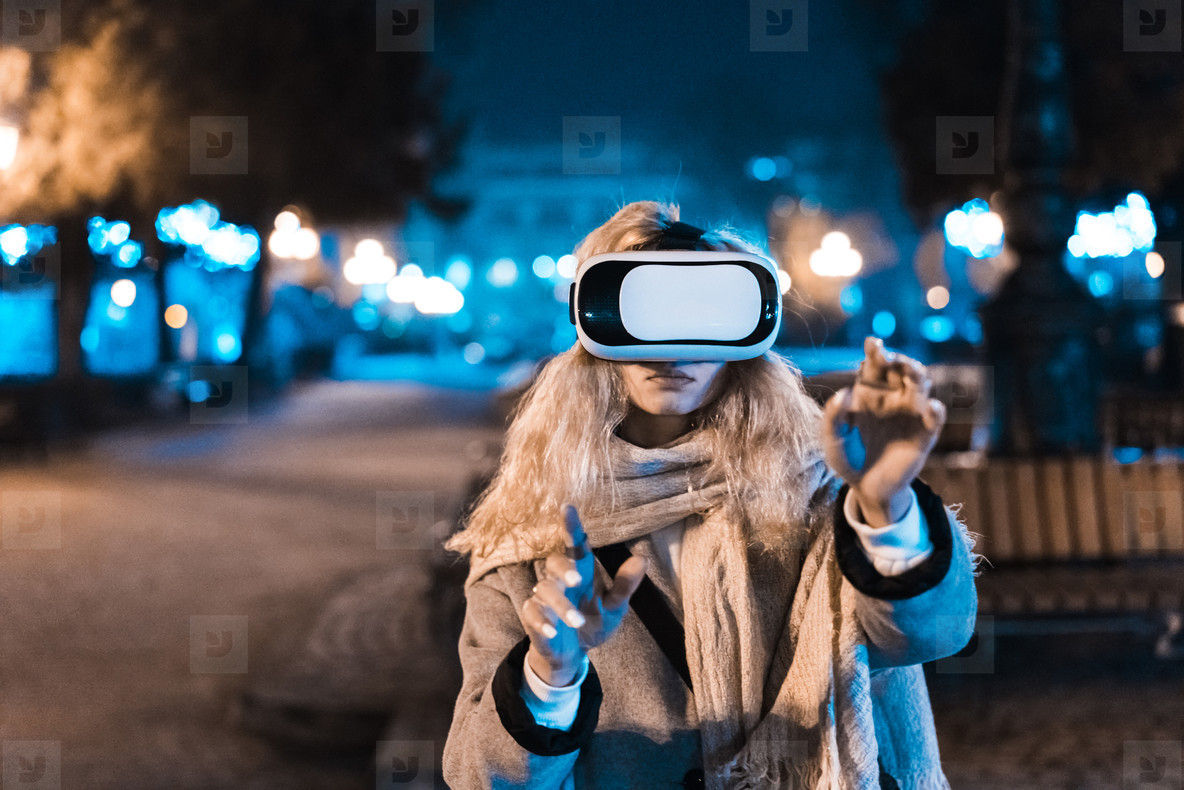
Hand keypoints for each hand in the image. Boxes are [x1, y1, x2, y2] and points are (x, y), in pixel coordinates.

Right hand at [518, 504, 647, 685]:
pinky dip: (542, 621)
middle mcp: (560, 580)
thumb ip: (624, 586)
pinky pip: (532, 612)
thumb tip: (642, 559)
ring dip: (561, 606)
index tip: (567, 507)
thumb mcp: (614, 608)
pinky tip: (553, 631)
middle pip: (554, 562)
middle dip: (564, 569)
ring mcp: (544, 598)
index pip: (575, 544)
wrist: (572, 654)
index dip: (571, 526)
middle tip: (577, 581)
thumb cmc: (593, 623)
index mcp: (581, 572)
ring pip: (544, 590)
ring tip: (577, 622)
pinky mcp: (532, 617)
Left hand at [821, 337, 945, 525]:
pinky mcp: (924, 435)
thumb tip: (842, 394)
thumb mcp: (832, 440)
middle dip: (899, 359)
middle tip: (890, 358)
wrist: (866, 488)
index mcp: (869, 393)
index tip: (873, 344)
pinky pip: (935, 418)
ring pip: (921, 386)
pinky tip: (929, 406)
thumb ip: (833, 418)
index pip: (875, 365)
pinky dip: (935, 410)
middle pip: (902, 369)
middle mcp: (892, 398)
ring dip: (918, 376)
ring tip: (911, 373)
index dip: (876, 351)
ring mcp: (910, 414)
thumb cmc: (848, 458)